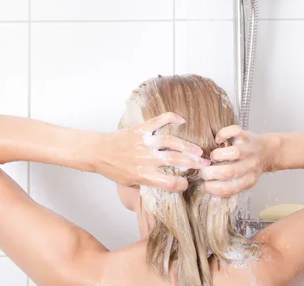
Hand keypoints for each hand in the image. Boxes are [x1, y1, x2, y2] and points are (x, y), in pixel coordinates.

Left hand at [94, 112, 209, 191]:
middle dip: (193, 164)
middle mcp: (145, 158)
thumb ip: (148, 184)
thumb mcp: (130, 184)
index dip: (180, 185)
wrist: (97, 152)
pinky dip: (170, 118)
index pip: (167, 182)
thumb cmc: (113, 169)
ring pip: (170, 142)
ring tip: (199, 151)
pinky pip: (157, 121)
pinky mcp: (140, 129)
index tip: (187, 184)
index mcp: (142, 174)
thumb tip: (166, 186)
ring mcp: (144, 142)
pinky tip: (182, 120)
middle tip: (206, 165)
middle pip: (174, 161)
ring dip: (187, 146)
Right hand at [200, 125, 272, 196]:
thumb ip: (231, 184)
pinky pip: (234, 132)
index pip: (231, 188)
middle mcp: (250, 165)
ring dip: (218, 155)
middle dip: (211, 172)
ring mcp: (248, 149)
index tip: (206, 185)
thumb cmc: (251, 166)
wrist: (269, 151)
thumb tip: (209, 186)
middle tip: (203, 171)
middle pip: (230, 171)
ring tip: (212, 157)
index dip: (215, 188)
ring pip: (234, 153)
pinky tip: (218, 140)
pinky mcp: (245, 135)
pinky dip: (223, 134)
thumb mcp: (245, 180)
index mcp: (249, 179)